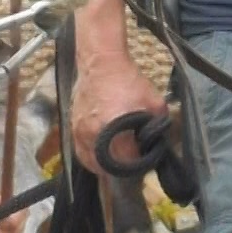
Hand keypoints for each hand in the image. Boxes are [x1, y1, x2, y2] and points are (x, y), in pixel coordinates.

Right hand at [68, 58, 166, 176]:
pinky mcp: (72, 129)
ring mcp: (79, 134)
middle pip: (108, 169)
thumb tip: (157, 143)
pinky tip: (102, 155)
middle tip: (133, 160)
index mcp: (113, 130)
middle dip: (122, 167)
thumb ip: (159, 127)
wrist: (101, 63)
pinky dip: (92, 159)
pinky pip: (81, 154)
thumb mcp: (154, 103)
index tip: (145, 160)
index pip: (127, 163)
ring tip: (118, 159)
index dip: (139, 165)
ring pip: (92, 164)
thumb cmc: (129, 81)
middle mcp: (92, 135)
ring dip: (106, 167)